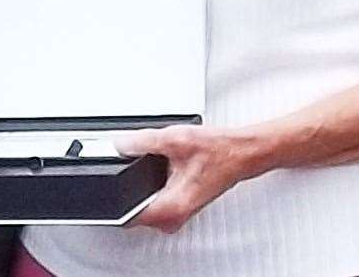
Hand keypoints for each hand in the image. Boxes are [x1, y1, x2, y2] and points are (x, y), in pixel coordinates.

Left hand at [115, 124, 259, 231]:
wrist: (241, 153)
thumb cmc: (218, 150)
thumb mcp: (174, 139)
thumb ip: (141, 141)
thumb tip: (119, 144)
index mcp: (170, 208)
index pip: (128, 215)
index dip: (118, 196)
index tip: (117, 179)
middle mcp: (173, 218)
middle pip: (134, 208)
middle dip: (132, 184)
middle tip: (146, 160)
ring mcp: (176, 215)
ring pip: (144, 204)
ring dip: (144, 184)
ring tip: (163, 161)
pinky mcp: (178, 207)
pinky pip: (154, 201)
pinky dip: (154, 184)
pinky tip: (167, 166)